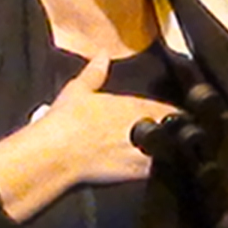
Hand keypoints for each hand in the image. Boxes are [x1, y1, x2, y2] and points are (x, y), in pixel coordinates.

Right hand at [24, 55, 169, 186]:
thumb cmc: (65, 122)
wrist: (57, 154)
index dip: (168, 113)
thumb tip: (102, 55)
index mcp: (132, 106)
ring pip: (167, 150)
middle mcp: (142, 126)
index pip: (164, 108)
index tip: (169, 116)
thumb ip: (95, 72)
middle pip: (170, 130)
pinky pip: (157, 171)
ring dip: (165, 150)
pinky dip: (157, 170)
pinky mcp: (137, 172)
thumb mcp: (77, 90)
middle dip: (169, 132)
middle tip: (164, 136)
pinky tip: (151, 172)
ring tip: (159, 155)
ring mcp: (142, 150)